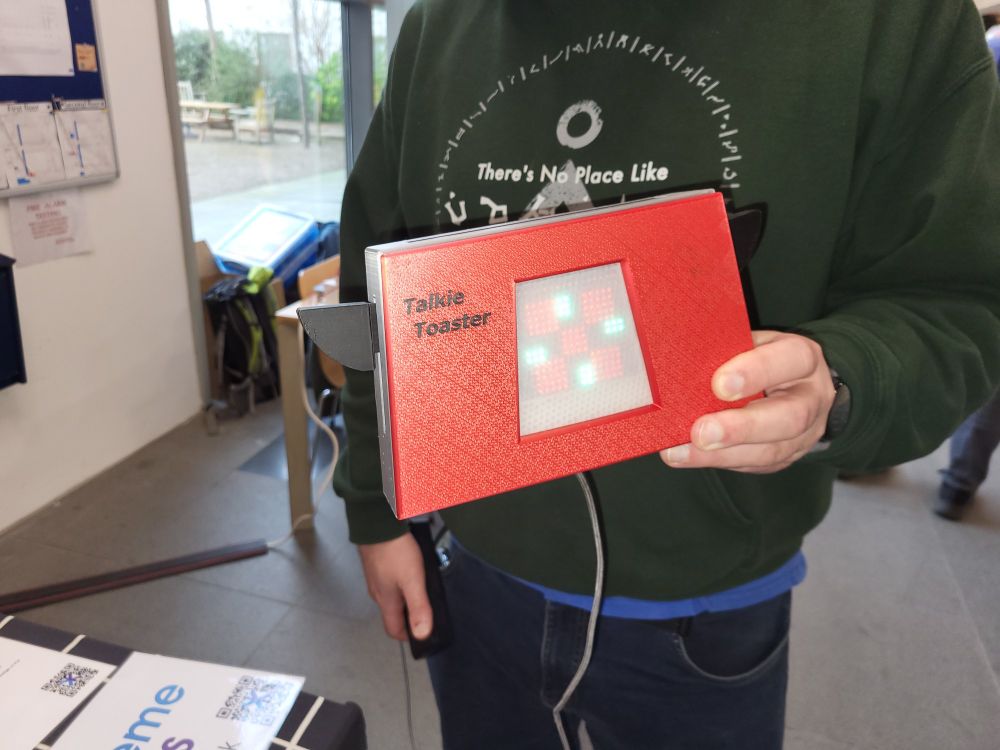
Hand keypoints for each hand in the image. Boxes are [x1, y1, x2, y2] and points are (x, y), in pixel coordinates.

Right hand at [358, 533, 432, 640]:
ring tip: (421, 588)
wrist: (377, 525)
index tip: (422, 632)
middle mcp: (377, 593)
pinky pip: (388, 582)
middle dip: (408, 616)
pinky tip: (410, 572)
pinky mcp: (376, 565)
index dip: (407, 635)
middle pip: (392, 614)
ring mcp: (375, 578)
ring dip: (405, 598)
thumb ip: (418, 607)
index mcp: (386, 601)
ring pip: (390, 597)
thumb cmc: (396, 553)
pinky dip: (399, 583)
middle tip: (427, 609)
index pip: (393, 630)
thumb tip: (422, 635)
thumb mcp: (413, 581)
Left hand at [660, 330, 835, 473]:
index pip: (790, 360)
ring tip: (683, 452)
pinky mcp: (786, 456)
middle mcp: (812, 398)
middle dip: (741, 428)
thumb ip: (728, 349)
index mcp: (804, 358)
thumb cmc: (760, 357)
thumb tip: (685, 356)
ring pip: (771, 451)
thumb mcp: (751, 342)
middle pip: (789, 418)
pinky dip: (719, 461)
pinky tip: (689, 457)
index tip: (719, 384)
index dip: (755, 372)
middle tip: (701, 432)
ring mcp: (805, 434)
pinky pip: (755, 465)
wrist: (791, 384)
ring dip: (723, 454)